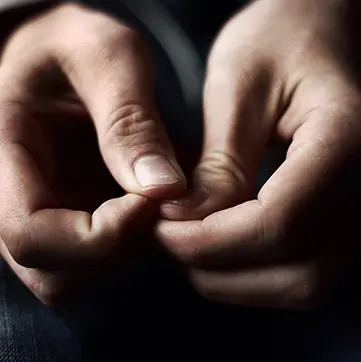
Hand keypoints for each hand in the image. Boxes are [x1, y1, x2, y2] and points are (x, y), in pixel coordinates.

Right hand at [0, 3, 185, 303]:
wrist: (61, 56)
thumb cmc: (74, 45)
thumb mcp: (106, 59)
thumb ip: (129, 121)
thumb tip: (163, 189)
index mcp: (0, 156)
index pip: (31, 237)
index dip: (100, 235)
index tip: (149, 200)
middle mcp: (13, 199)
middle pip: (58, 274)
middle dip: (119, 249)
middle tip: (156, 201)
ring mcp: (43, 212)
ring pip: (82, 274)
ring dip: (130, 250)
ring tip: (155, 197)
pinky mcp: (68, 215)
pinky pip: (101, 257)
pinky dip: (134, 242)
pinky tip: (149, 201)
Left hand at [157, 0, 360, 308]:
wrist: (319, 31)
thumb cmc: (283, 39)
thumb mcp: (240, 87)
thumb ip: (219, 162)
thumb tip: (184, 221)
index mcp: (348, 142)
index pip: (278, 224)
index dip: (210, 241)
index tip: (160, 230)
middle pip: (297, 272)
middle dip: (219, 267)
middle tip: (169, 238)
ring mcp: (358, 211)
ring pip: (300, 284)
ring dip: (233, 276)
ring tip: (188, 240)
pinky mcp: (340, 218)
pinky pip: (299, 271)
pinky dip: (250, 270)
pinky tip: (215, 240)